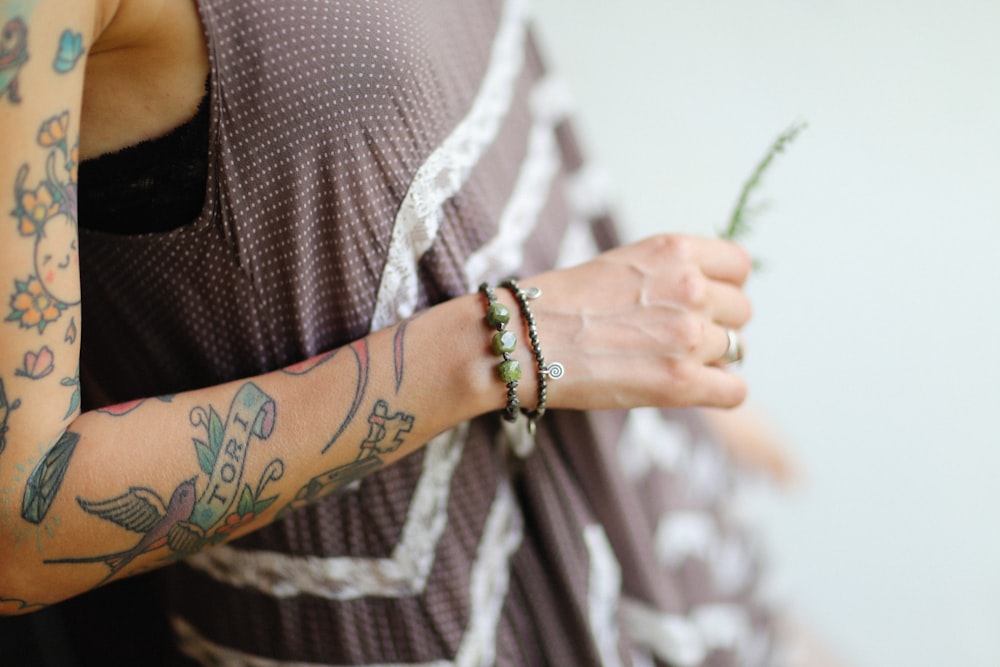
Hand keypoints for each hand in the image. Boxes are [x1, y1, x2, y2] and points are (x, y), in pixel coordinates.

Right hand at [526, 234, 751, 410]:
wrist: (523, 340)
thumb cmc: (561, 303)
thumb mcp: (624, 263)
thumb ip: (670, 273)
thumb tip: (707, 296)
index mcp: (676, 250)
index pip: (739, 264)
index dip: (724, 286)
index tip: (704, 302)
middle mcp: (690, 288)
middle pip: (741, 310)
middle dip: (717, 325)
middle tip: (676, 339)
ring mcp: (689, 336)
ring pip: (737, 350)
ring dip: (710, 360)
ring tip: (668, 363)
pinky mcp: (681, 382)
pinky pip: (734, 391)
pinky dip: (718, 393)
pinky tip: (688, 390)